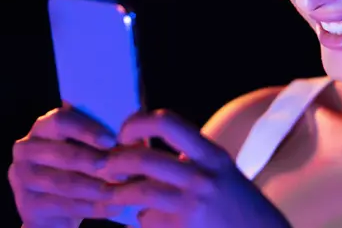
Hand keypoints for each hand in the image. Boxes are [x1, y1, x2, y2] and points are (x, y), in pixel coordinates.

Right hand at [8, 107, 123, 227]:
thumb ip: (106, 138)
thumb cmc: (83, 168)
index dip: (87, 130)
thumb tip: (137, 136)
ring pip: (65, 183)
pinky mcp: (27, 206)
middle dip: (95, 163)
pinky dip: (94, 208)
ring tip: (123, 192)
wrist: (56, 208)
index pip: (61, 120)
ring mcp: (22, 179)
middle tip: (123, 171)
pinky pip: (65, 206)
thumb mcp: (90, 148)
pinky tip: (115, 207)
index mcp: (43, 127)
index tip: (112, 140)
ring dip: (98, 188)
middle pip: (63, 154)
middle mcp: (26, 149)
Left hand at [101, 110, 292, 227]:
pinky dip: (141, 219)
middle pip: (143, 158)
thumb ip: (185, 157)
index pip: (167, 122)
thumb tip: (137, 143)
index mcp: (211, 155)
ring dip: (117, 192)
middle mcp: (202, 177)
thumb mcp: (218, 171)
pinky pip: (147, 220)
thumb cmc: (236, 203)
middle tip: (105, 165)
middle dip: (115, 161)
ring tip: (112, 194)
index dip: (137, 123)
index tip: (125, 134)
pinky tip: (145, 219)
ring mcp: (192, 206)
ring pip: (138, 191)